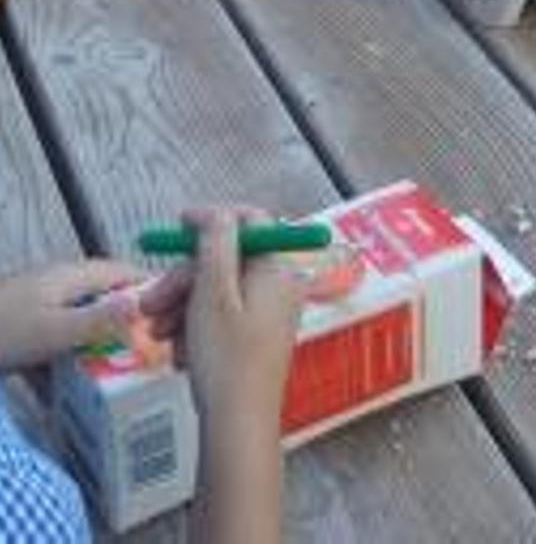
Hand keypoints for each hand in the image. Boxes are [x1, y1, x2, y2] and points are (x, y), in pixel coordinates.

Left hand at [0, 259, 145, 372]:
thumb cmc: (6, 330)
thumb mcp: (56, 330)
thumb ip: (99, 319)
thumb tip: (142, 303)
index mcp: (73, 276)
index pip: (122, 271)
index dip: (148, 287)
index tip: (171, 313)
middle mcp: (59, 283)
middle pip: (103, 297)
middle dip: (124, 322)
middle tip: (147, 349)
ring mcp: (40, 304)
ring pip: (79, 322)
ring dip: (93, 345)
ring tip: (114, 371)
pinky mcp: (24, 325)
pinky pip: (54, 340)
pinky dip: (63, 360)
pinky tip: (65, 386)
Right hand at [143, 209, 306, 430]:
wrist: (237, 427)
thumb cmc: (227, 357)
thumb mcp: (214, 290)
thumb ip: (216, 243)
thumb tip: (219, 214)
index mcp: (279, 269)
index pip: (251, 222)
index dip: (212, 220)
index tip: (179, 224)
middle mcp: (280, 288)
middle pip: (226, 262)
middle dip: (183, 279)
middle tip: (151, 301)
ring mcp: (269, 317)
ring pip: (217, 294)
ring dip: (181, 308)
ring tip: (157, 335)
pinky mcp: (255, 342)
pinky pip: (221, 321)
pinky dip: (195, 331)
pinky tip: (178, 354)